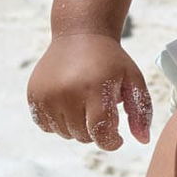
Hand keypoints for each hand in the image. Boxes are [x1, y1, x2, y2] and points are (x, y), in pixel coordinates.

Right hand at [27, 32, 152, 149]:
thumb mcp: (133, 80)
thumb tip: (143, 140)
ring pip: (64, 133)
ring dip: (77, 127)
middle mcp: (66, 92)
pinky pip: (46, 126)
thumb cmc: (110, 60)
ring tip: (85, 105)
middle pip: (82, 136)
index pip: (100, 133)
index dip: (111, 142)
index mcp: (94, 88)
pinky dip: (58, 122)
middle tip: (101, 111)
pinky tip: (69, 105)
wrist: (79, 34)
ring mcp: (47, 94)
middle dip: (95, 131)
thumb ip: (141, 111)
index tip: (117, 138)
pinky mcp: (34, 94)